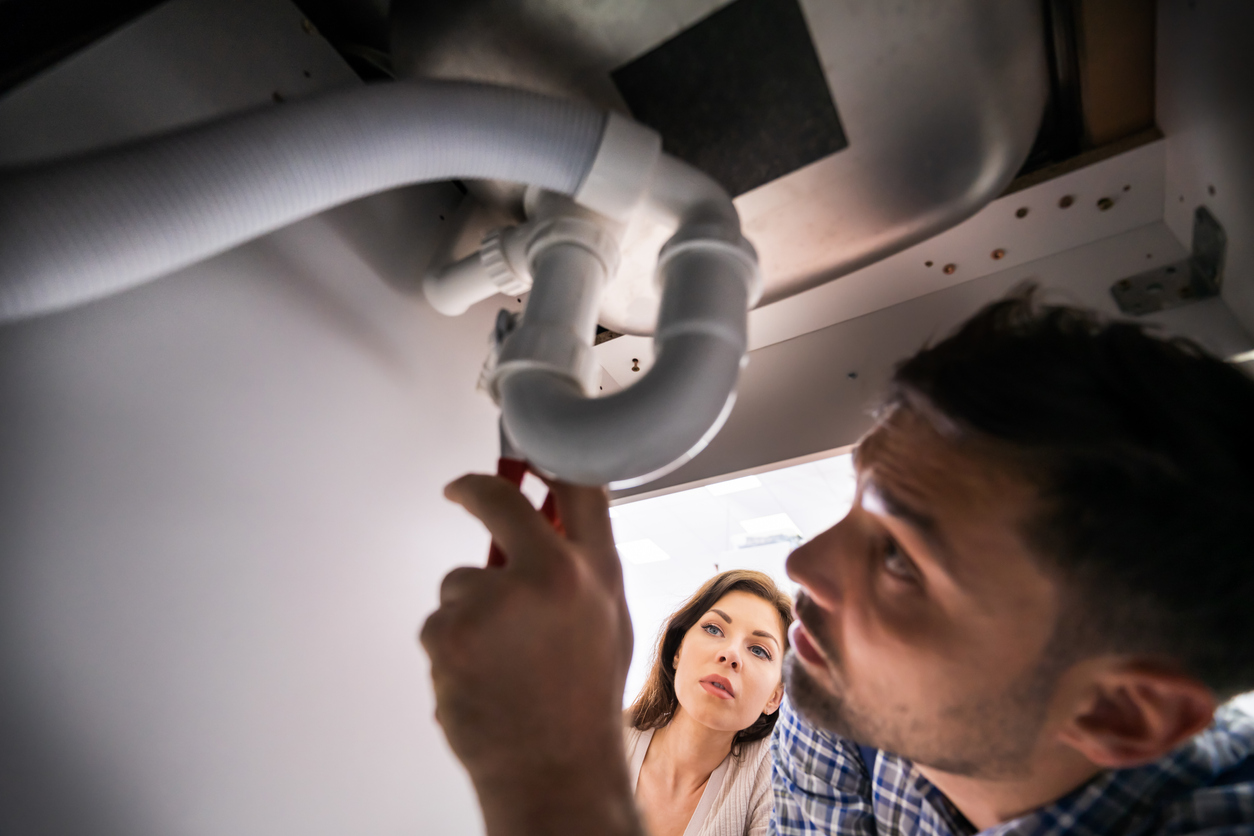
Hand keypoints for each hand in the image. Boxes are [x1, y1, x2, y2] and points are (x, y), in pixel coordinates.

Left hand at [420, 474, 641, 835]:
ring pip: (462, 581)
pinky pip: (440, 623)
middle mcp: (548, 575)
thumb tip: (548, 526)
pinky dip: (452, 647)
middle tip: (461, 490)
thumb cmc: (582, 704)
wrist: (554, 771)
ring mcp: (494, 603)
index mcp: (594, 571)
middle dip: (474, 489)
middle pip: (498, 500)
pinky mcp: (450, 632)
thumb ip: (581, 569)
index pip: (576, 484)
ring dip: (470, 610)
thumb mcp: (608, 622)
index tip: (525, 449)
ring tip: (502, 659)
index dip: (547, 456)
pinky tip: (482, 677)